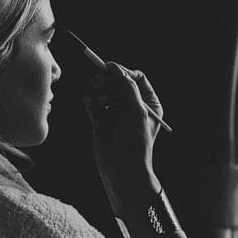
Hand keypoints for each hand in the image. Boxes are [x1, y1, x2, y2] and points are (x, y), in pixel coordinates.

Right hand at [83, 63, 162, 212]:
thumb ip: (125, 87)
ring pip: (104, 90)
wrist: (123, 171)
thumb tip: (113, 67)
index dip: (123, 72)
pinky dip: (89, 98)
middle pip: (118, 81)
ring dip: (97, 87)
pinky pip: (93, 101)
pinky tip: (89, 101)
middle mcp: (132, 106)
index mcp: (148, 103)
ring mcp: (116, 112)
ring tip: (94, 93)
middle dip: (107, 79)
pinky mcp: (100, 120)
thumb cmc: (136, 143)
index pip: (136, 78)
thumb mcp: (136, 111)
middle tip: (99, 82)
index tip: (110, 71)